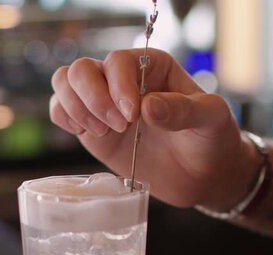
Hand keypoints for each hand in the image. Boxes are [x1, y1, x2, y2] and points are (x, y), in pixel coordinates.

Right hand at [50, 48, 257, 209]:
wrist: (204, 176)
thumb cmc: (211, 140)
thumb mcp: (211, 120)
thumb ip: (184, 110)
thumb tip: (148, 106)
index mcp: (153, 66)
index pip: (119, 61)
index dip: (119, 85)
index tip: (134, 116)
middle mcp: (123, 80)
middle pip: (83, 69)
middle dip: (93, 98)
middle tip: (119, 127)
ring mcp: (103, 104)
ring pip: (65, 83)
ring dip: (75, 107)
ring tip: (103, 133)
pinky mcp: (92, 129)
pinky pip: (61, 110)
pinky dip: (64, 118)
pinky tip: (86, 133)